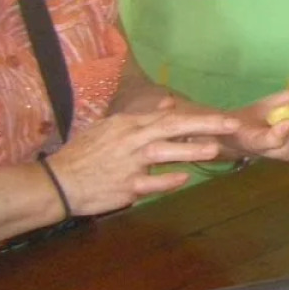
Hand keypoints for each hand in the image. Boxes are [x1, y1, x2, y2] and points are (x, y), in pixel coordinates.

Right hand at [44, 100, 240, 214]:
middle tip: (231, 125)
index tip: (226, 119)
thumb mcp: (111, 127)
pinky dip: (167, 181)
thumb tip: (170, 102)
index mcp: (129, 125)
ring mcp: (129, 164)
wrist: (58, 182)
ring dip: (188, 150)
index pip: (170, 118)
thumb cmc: (87, 154)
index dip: (200, 118)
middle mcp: (131, 141)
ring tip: (213, 149)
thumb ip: (143, 116)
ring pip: (162, 153)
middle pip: (171, 128)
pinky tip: (184, 179)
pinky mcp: (125, 187)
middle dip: (203, 125)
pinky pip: (150, 183)